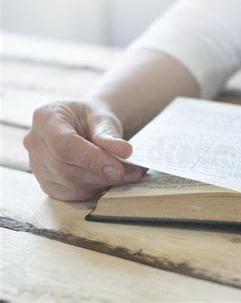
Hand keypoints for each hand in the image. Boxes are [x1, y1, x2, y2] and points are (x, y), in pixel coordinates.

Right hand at [23, 99, 144, 200]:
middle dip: (102, 174)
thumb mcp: (102, 119)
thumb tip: (124, 152)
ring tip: (128, 174)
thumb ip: (109, 135)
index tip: (119, 168)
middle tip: (133, 172)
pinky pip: (72, 194)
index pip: (64, 146)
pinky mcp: (48, 184)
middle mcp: (35, 143)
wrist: (86, 126)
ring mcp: (37, 166)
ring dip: (103, 182)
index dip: (92, 160)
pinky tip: (110, 179)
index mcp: (45, 119)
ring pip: (70, 184)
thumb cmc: (92, 119)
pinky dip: (95, 189)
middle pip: (66, 169)